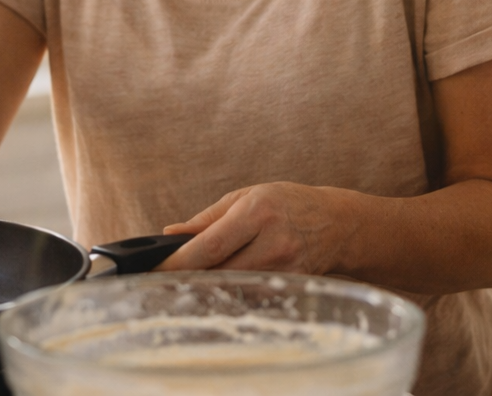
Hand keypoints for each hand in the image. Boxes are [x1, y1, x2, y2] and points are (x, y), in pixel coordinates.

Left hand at [155, 182, 348, 274]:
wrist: (337, 224)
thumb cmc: (288, 203)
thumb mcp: (248, 196)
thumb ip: (207, 218)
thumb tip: (170, 234)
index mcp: (258, 213)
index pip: (210, 245)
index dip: (178, 261)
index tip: (154, 269)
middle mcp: (272, 243)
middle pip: (217, 272)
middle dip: (186, 276)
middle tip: (162, 278)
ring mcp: (284, 270)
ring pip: (230, 287)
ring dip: (206, 285)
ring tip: (191, 279)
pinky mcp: (289, 288)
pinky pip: (248, 295)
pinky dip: (230, 291)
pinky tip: (221, 286)